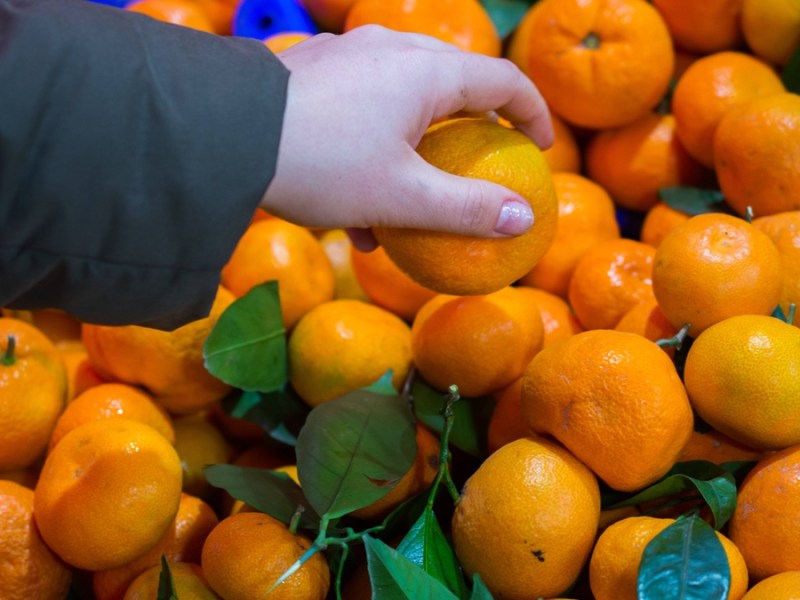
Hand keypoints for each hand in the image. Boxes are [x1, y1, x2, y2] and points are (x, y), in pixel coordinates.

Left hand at [260, 25, 552, 250]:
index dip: (533, 114)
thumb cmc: (321, 164)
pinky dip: (374, 153)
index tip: (541, 149)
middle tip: (480, 168)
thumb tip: (523, 220)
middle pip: (454, 85)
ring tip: (410, 210)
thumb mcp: (402, 197)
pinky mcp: (315, 74)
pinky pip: (363, 108)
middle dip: (471, 130)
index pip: (503, 81)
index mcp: (425, 70)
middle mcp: (390, 49)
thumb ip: (468, 209)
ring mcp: (349, 56)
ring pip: (404, 101)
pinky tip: (356, 215)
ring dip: (415, 154)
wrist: (221, 136)